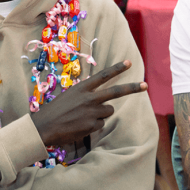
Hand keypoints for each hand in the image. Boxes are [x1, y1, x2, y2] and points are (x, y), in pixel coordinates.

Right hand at [30, 60, 146, 147]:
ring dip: (101, 114)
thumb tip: (99, 99)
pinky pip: (100, 124)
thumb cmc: (55, 111)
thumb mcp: (69, 96)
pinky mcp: (92, 125)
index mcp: (82, 88)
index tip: (129, 63)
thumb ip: (85, 95)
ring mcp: (92, 112)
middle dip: (132, 88)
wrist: (44, 127)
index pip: (103, 75)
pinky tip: (80, 126)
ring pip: (108, 111)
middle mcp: (89, 98)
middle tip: (145, 85)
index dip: (117, 69)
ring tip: (84, 117)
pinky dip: (93, 125)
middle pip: (116, 92)